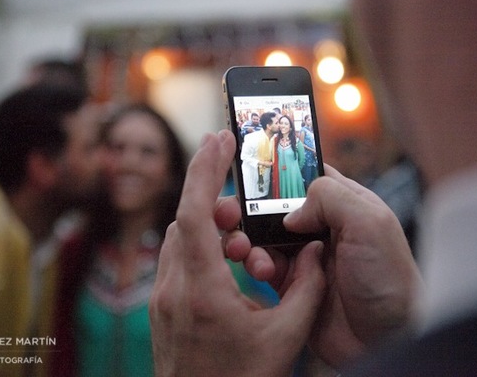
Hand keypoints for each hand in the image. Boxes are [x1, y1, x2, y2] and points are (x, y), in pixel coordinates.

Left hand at [149, 130, 326, 376]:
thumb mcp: (286, 337)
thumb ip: (307, 288)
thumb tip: (315, 252)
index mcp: (202, 292)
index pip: (195, 214)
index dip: (206, 171)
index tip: (219, 139)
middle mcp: (173, 289)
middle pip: (184, 220)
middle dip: (212, 197)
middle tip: (242, 200)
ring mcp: (161, 298)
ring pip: (177, 238)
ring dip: (205, 223)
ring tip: (238, 232)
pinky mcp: (162, 306)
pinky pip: (175, 258)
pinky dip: (197, 244)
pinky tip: (225, 258)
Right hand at [232, 165, 420, 367]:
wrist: (388, 339)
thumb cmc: (391, 281)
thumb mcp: (370, 223)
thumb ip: (330, 198)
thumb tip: (290, 211)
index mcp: (345, 204)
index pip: (306, 175)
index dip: (279, 174)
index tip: (251, 174)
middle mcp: (323, 227)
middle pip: (276, 206)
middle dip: (251, 209)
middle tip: (232, 215)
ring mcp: (306, 256)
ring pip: (264, 236)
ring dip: (250, 240)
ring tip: (246, 250)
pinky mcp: (294, 284)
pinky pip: (265, 267)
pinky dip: (257, 265)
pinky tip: (264, 272)